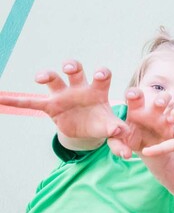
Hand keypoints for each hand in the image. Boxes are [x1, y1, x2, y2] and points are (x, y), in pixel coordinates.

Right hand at [0, 60, 124, 141]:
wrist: (89, 130)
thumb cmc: (104, 123)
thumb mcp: (112, 129)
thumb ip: (118, 134)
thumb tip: (123, 145)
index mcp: (98, 91)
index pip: (102, 77)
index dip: (102, 73)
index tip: (100, 74)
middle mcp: (79, 88)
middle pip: (75, 72)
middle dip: (72, 67)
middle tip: (69, 68)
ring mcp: (63, 95)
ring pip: (54, 80)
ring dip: (47, 76)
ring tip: (40, 78)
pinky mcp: (50, 107)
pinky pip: (32, 102)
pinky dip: (18, 101)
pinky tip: (3, 99)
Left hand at [107, 88, 173, 158]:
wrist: (146, 150)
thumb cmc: (130, 140)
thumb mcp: (119, 142)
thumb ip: (116, 144)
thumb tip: (124, 153)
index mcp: (137, 110)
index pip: (137, 96)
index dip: (134, 93)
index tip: (131, 95)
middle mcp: (154, 112)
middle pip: (162, 98)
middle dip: (162, 99)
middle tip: (159, 104)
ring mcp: (167, 121)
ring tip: (171, 119)